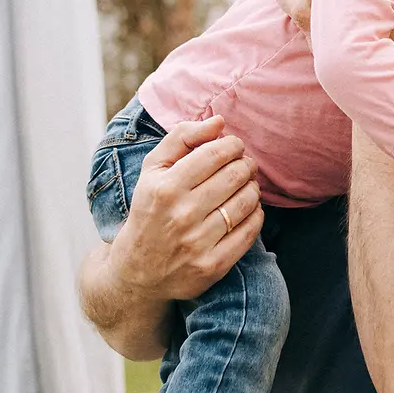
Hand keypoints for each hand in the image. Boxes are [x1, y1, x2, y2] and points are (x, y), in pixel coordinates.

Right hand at [102, 115, 263, 301]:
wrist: (138, 271)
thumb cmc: (149, 210)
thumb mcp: (152, 170)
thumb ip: (182, 138)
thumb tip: (218, 121)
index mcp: (165, 187)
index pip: (215, 153)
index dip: (233, 145)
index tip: (234, 147)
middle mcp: (182, 214)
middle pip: (235, 175)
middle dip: (246, 164)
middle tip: (244, 165)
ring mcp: (198, 242)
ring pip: (246, 201)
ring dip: (252, 187)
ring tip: (245, 185)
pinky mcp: (212, 265)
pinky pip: (250, 230)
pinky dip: (255, 214)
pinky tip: (246, 209)